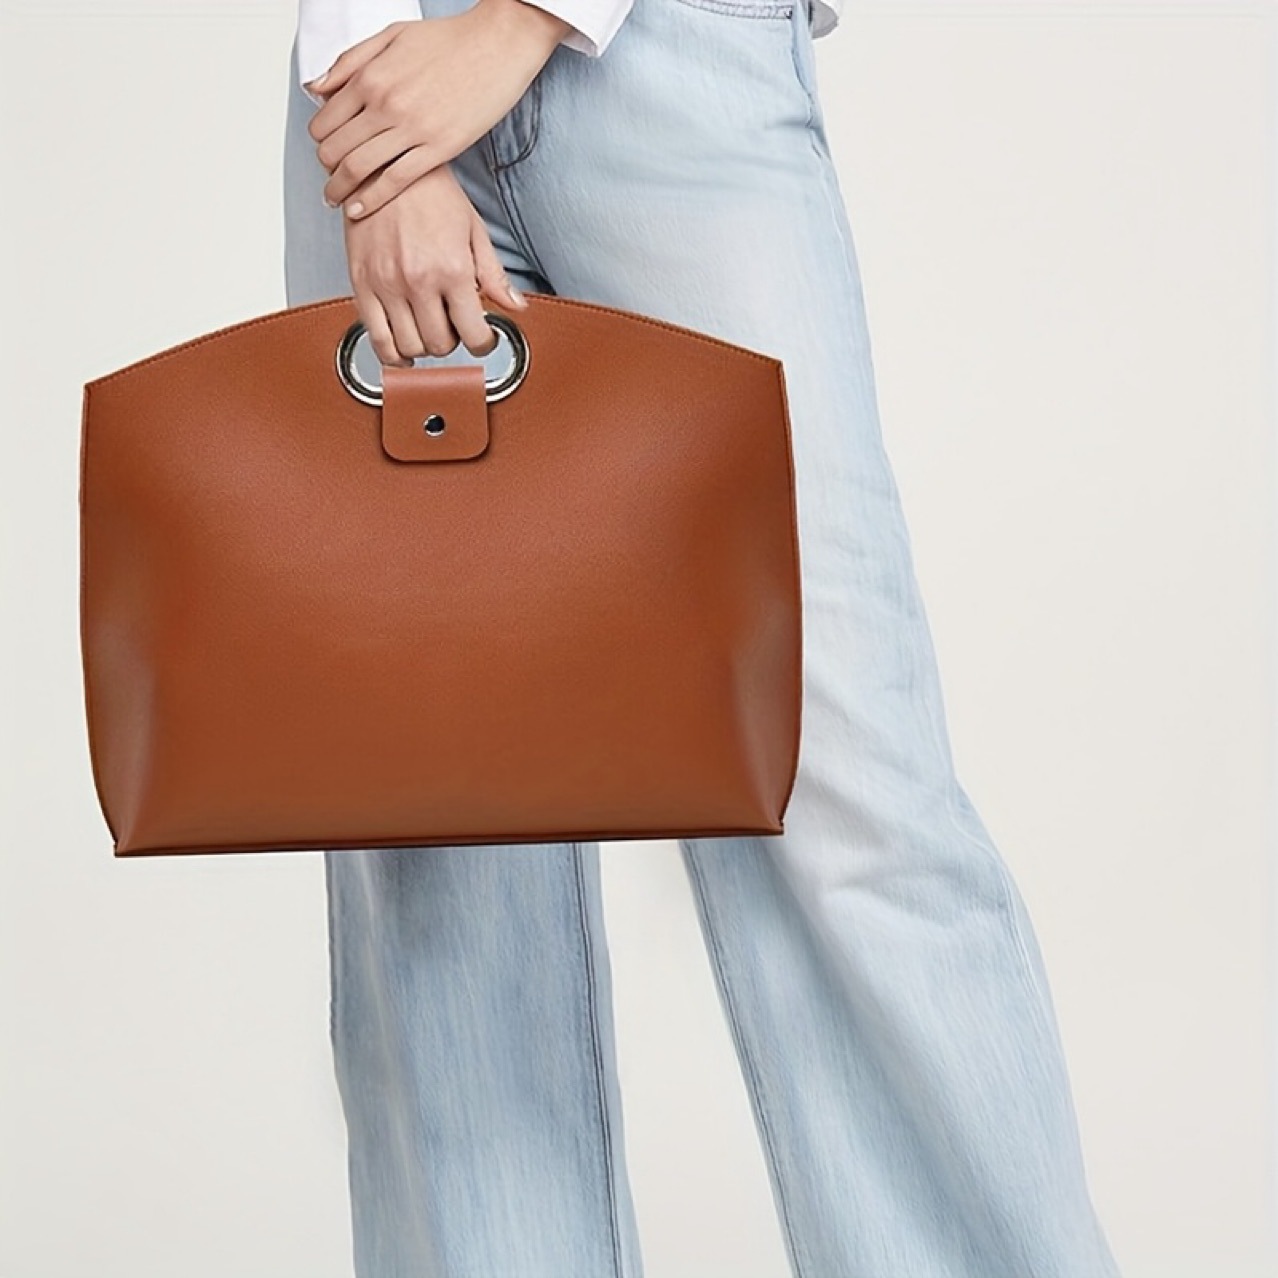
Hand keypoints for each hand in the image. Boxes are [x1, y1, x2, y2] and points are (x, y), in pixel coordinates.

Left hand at [306, 0, 571, 218]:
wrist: (496, 44)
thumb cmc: (449, 39)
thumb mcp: (391, 35)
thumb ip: (351, 61)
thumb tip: (317, 87)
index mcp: (371, 76)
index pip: (326, 120)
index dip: (319, 140)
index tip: (324, 150)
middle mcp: (385, 103)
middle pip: (336, 148)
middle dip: (326, 169)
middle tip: (329, 179)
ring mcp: (411, 128)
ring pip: (359, 168)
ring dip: (340, 189)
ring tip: (336, 200)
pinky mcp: (438, 148)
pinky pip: (395, 181)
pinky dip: (371, 199)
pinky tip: (359, 210)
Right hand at [342, 159, 529, 368]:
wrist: (386, 165)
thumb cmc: (431, 192)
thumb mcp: (473, 230)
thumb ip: (494, 275)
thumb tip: (516, 306)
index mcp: (453, 269)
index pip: (474, 335)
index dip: (483, 344)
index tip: (482, 339)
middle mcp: (419, 281)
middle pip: (441, 345)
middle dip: (453, 341)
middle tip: (453, 325)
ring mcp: (388, 285)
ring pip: (410, 346)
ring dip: (424, 346)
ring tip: (428, 329)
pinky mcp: (361, 284)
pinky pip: (376, 338)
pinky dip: (392, 354)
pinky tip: (402, 348)